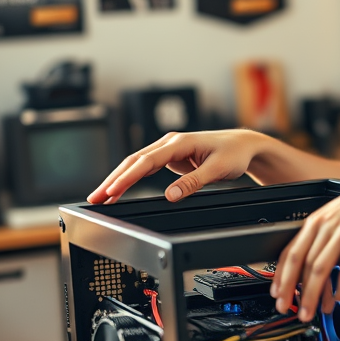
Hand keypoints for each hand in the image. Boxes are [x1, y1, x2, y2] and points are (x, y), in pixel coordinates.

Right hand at [87, 129, 266, 203]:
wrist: (243, 145)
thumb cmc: (233, 153)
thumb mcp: (217, 169)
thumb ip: (193, 182)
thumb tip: (170, 196)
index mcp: (179, 142)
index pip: (146, 161)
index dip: (127, 177)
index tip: (112, 190)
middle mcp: (170, 143)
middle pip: (134, 161)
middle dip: (113, 179)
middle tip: (96, 197)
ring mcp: (168, 150)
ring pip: (137, 164)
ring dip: (119, 180)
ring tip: (102, 197)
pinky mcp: (171, 158)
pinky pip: (145, 168)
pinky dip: (131, 179)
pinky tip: (120, 189)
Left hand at [270, 164, 339, 321]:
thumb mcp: (337, 216)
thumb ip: (323, 237)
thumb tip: (312, 264)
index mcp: (316, 221)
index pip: (290, 252)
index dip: (280, 276)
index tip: (277, 294)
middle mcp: (326, 226)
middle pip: (302, 263)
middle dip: (292, 290)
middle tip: (289, 309)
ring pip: (320, 267)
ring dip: (313, 294)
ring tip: (312, 311)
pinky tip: (339, 296)